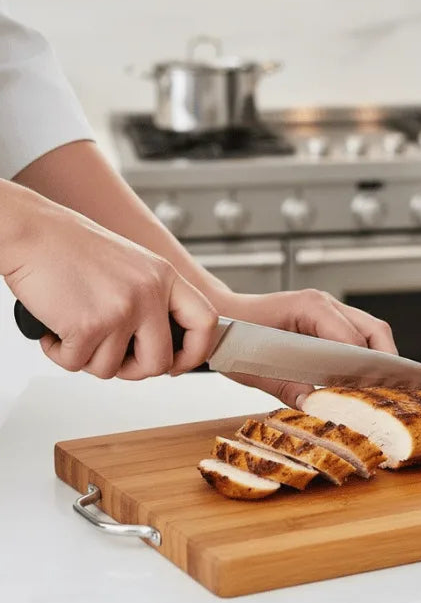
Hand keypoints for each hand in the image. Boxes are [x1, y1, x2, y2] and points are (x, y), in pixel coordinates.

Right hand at [4, 194, 216, 378]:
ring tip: (74, 329)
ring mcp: (122, 310)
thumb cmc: (72, 248)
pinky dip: (60, 354)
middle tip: (114, 360)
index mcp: (165, 276)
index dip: (196, 351)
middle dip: (133, 371)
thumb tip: (160, 343)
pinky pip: (77, 364)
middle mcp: (149, 293)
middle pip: (159, 362)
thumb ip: (152, 298)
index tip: (178, 364)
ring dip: (88, 358)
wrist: (32, 231)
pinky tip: (55, 330)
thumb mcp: (133, 265)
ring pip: (111, 369)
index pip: (205, 322)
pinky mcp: (89, 325)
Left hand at [213, 289, 396, 407]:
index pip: (352, 338)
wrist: (219, 318)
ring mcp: (329, 309)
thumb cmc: (234, 338)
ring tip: (381, 389)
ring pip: (372, 331)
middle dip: (386, 362)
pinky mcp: (328, 320)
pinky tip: (364, 380)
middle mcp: (325, 303)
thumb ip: (287, 386)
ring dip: (381, 358)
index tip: (371, 393)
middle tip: (389, 393)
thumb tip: (315, 405)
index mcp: (310, 306)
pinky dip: (367, 356)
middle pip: (374, 330)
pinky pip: (359, 335)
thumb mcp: (256, 368)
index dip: (364, 367)